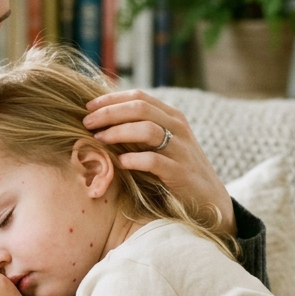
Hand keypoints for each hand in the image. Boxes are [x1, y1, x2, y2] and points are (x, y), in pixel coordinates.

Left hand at [83, 90, 235, 233]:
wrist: (208, 198)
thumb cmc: (176, 169)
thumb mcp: (162, 144)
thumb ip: (141, 129)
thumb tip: (102, 120)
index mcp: (172, 117)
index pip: (139, 97)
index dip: (111, 99)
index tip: (88, 107)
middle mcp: (178, 128)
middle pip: (140, 109)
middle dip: (109, 113)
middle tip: (86, 123)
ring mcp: (181, 150)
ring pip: (147, 129)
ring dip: (118, 132)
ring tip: (99, 139)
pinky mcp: (181, 173)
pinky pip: (154, 161)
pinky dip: (134, 159)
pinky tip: (119, 162)